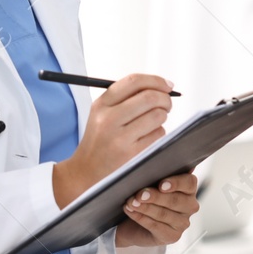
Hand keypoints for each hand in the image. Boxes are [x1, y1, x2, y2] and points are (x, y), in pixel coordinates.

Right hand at [53, 73, 174, 206]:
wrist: (85, 173)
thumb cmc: (99, 141)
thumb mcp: (101, 114)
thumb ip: (125, 98)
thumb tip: (160, 86)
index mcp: (101, 104)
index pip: (134, 82)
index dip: (155, 80)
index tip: (167, 85)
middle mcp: (108, 119)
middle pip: (150, 97)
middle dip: (165, 99)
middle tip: (167, 104)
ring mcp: (120, 138)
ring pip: (158, 116)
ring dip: (162, 117)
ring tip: (152, 124)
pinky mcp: (132, 154)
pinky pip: (158, 135)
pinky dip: (158, 134)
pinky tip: (148, 139)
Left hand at [114, 172, 199, 246]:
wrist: (133, 222)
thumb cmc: (144, 197)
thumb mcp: (150, 182)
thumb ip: (156, 171)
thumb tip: (152, 154)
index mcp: (188, 189)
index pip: (189, 183)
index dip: (176, 183)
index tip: (161, 184)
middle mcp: (190, 206)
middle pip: (176, 200)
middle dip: (155, 197)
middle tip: (140, 193)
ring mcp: (182, 223)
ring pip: (164, 214)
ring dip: (145, 207)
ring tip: (130, 202)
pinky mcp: (172, 236)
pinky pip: (156, 226)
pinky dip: (140, 218)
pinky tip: (130, 211)